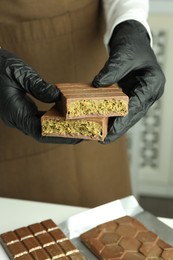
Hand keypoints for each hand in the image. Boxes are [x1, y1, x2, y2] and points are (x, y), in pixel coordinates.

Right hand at [0, 48, 80, 143]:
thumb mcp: (18, 73)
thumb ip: (37, 86)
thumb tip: (57, 97)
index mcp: (15, 113)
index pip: (41, 132)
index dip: (61, 136)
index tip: (79, 136)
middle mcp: (17, 118)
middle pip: (45, 133)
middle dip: (65, 135)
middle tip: (86, 133)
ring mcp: (18, 115)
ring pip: (43, 128)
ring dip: (61, 129)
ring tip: (80, 127)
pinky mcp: (20, 110)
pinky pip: (40, 119)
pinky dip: (53, 119)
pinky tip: (65, 116)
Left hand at [92, 20, 164, 143]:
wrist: (132, 37)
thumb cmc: (132, 44)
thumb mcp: (123, 54)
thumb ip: (112, 70)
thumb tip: (97, 84)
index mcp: (152, 84)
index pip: (137, 106)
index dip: (123, 121)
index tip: (110, 132)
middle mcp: (148, 93)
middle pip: (133, 115)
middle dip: (118, 128)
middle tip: (103, 139)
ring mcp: (140, 95)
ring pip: (128, 115)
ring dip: (115, 125)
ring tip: (100, 135)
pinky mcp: (131, 95)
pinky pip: (122, 108)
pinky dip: (112, 115)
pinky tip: (101, 121)